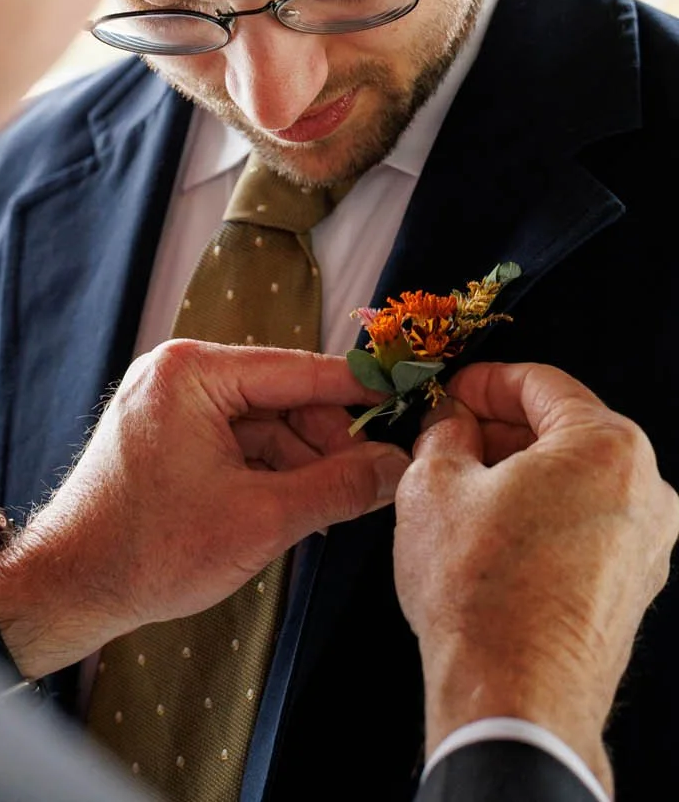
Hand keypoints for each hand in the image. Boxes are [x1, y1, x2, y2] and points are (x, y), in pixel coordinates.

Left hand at [0, 338, 408, 677]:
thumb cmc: (150, 549)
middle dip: (326, 440)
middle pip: (281, 395)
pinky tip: (294, 506)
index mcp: (193, 371)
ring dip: (299, 461)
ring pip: (261, 421)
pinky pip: (233, 438)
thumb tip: (394, 469)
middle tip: (370, 482)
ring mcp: (167, 401)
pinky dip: (267, 470)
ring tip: (332, 506)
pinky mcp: (164, 433)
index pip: (298, 369)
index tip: (405, 396)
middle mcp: (178, 371)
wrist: (69, 587)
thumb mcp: (261, 519)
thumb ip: (336, 487)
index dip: (357, 388)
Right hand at [393, 361, 678, 797]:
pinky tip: (491, 534)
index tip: (452, 393)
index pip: (540, 383)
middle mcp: (644, 490)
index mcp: (607, 446)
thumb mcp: (433, 483)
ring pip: (574, 479)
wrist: (515, 698)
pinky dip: (540, 515)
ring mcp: (646, 543)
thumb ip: (444, 431)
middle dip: (501, 429)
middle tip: (448, 437)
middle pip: (564, 429)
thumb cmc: (483, 597)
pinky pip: (585, 525)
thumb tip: (451, 421)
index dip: (483, 382)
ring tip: (460, 490)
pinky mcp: (633, 586)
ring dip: (519, 474)